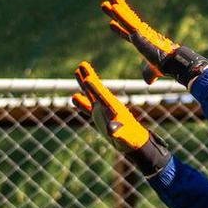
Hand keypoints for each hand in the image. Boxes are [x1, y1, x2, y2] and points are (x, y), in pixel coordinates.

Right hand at [72, 61, 170, 175]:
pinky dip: (82, 102)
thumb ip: (117, 132)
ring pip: (91, 94)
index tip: (88, 78)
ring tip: (76, 71)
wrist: (133, 142)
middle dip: (89, 77)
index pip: (103, 95)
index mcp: (114, 107)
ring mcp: (102, 109)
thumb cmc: (131, 139)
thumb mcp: (124, 137)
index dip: (95, 88)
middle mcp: (107, 105)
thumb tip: (111, 130)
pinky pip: (88, 107)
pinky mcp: (99, 115)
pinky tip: (74, 96)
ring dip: (84, 84)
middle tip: (82, 64)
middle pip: (96, 89)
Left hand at [100, 0, 207, 86]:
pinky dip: (121, 15)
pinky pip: (129, 22)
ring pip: (126, 17)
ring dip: (117, 6)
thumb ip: (148, 74)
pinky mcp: (141, 34)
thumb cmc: (166, 66)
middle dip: (115, 11)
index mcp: (142, 42)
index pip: (127, 34)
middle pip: (125, 20)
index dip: (119, 29)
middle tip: (104, 3)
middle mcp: (141, 34)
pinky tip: (113, 7)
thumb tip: (148, 81)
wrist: (173, 63)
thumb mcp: (153, 71)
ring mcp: (140, 32)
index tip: (110, 24)